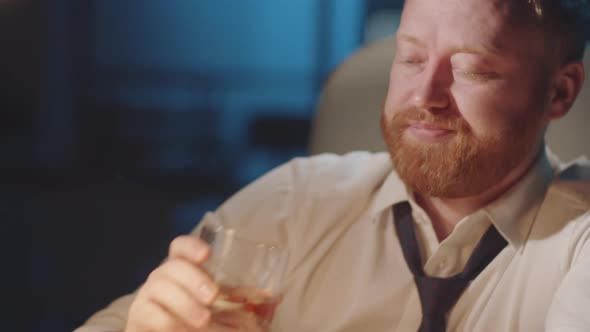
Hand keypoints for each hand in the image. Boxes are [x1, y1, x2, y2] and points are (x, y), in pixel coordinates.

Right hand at [125, 235, 266, 331]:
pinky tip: (187, 330)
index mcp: (183, 268)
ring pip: (161, 290)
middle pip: (172, 267)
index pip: (179, 247)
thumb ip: (245, 302)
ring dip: (186, 306)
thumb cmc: (198, 318)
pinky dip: (173, 324)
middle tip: (213, 296)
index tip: (207, 255)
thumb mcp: (225, 308)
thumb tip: (274, 297)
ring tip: (205, 320)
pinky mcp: (139, 317)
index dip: (191, 246)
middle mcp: (163, 277)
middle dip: (194, 279)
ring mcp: (148, 296)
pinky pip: (153, 315)